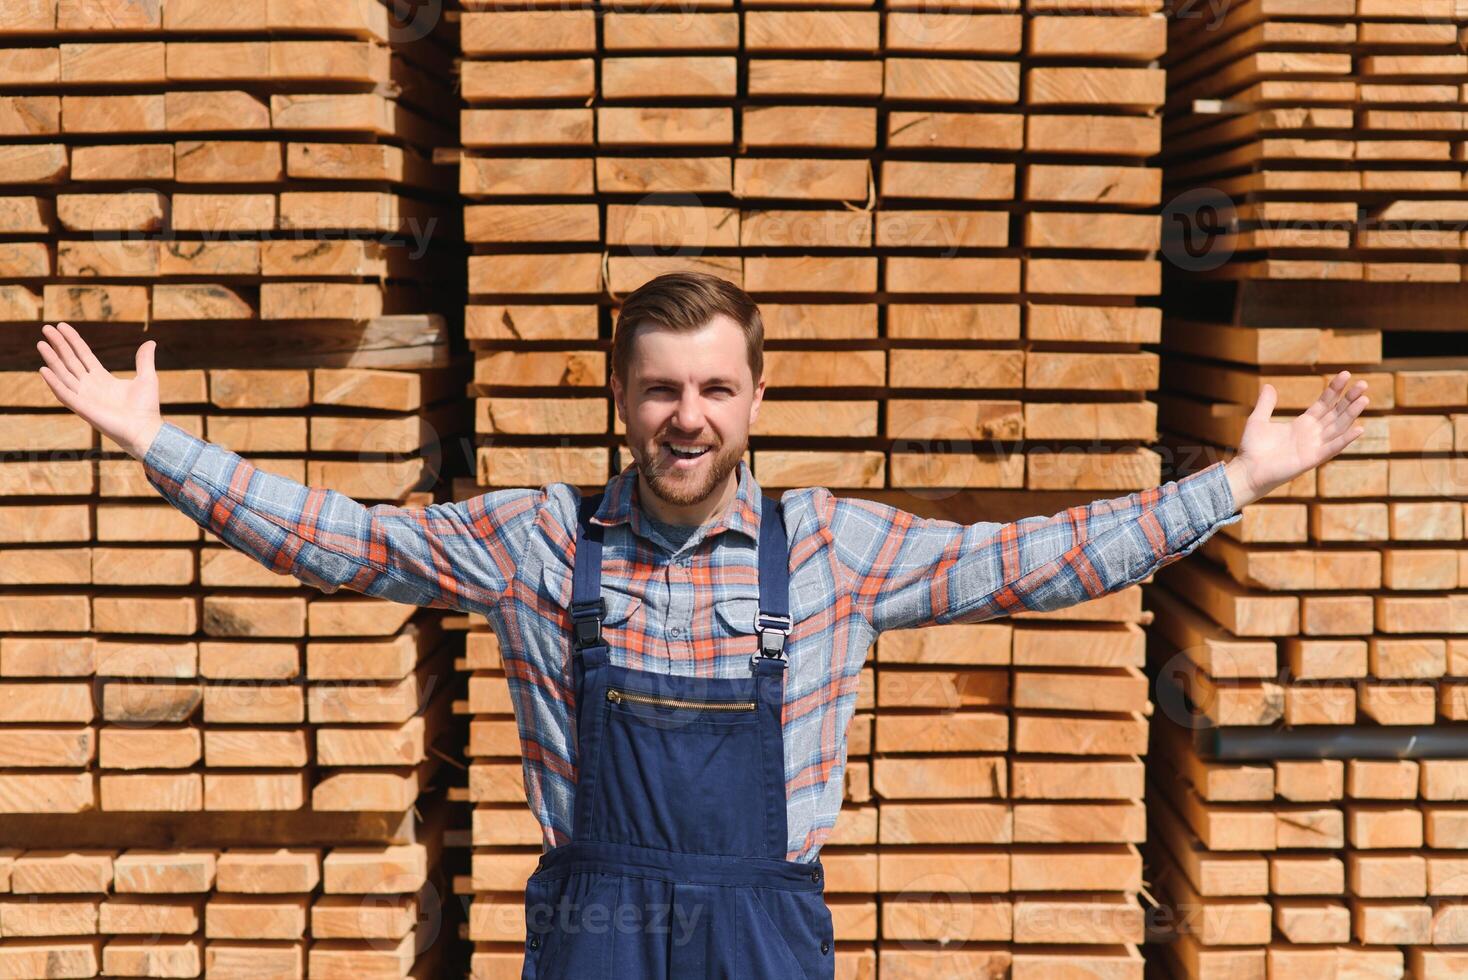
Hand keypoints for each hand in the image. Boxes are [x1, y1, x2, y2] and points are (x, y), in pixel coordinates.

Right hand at [37, 322, 162, 459]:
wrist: (145, 429)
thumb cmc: (146, 408)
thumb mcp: (147, 378)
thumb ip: (144, 360)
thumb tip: (150, 342)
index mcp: (102, 378)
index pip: (83, 355)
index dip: (72, 340)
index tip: (61, 325)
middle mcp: (90, 386)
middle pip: (70, 361)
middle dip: (58, 345)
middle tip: (46, 328)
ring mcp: (84, 397)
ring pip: (63, 374)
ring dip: (52, 359)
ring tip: (41, 343)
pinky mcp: (82, 408)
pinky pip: (64, 393)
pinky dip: (54, 382)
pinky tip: (44, 370)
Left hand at [1225, 370, 1368, 508]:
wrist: (1248, 470)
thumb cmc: (1252, 449)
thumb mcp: (1258, 420)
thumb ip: (1266, 404)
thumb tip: (1269, 385)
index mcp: (1302, 424)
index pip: (1324, 404)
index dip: (1335, 390)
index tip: (1345, 374)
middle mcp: (1312, 434)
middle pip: (1336, 413)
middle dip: (1349, 399)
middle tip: (1364, 383)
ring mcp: (1314, 446)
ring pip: (1338, 427)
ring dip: (1351, 414)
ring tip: (1364, 399)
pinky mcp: (1312, 459)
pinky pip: (1332, 448)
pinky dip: (1345, 439)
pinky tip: (1359, 428)